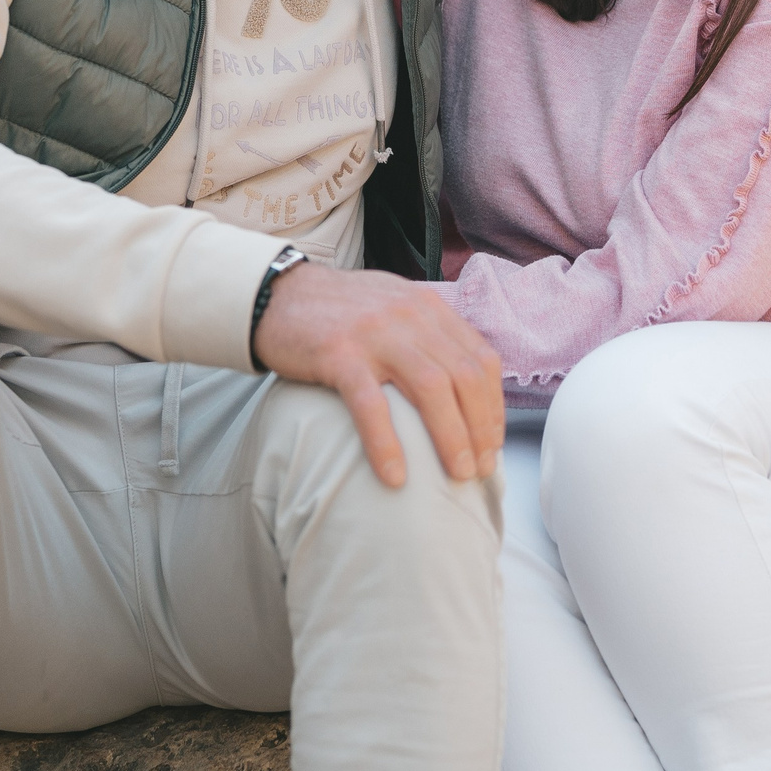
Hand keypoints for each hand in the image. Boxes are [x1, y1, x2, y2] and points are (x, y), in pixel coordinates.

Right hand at [251, 263, 503, 487]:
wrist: (277, 294)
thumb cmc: (337, 311)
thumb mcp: (394, 307)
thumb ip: (427, 334)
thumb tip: (461, 385)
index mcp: (427, 308)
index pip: (481, 358)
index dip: (493, 405)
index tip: (492, 443)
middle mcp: (409, 316)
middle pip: (464, 376)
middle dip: (481, 428)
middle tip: (481, 468)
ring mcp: (375, 333)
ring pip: (431, 388)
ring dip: (451, 437)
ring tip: (456, 474)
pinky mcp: (338, 354)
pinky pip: (371, 405)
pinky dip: (387, 443)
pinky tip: (395, 477)